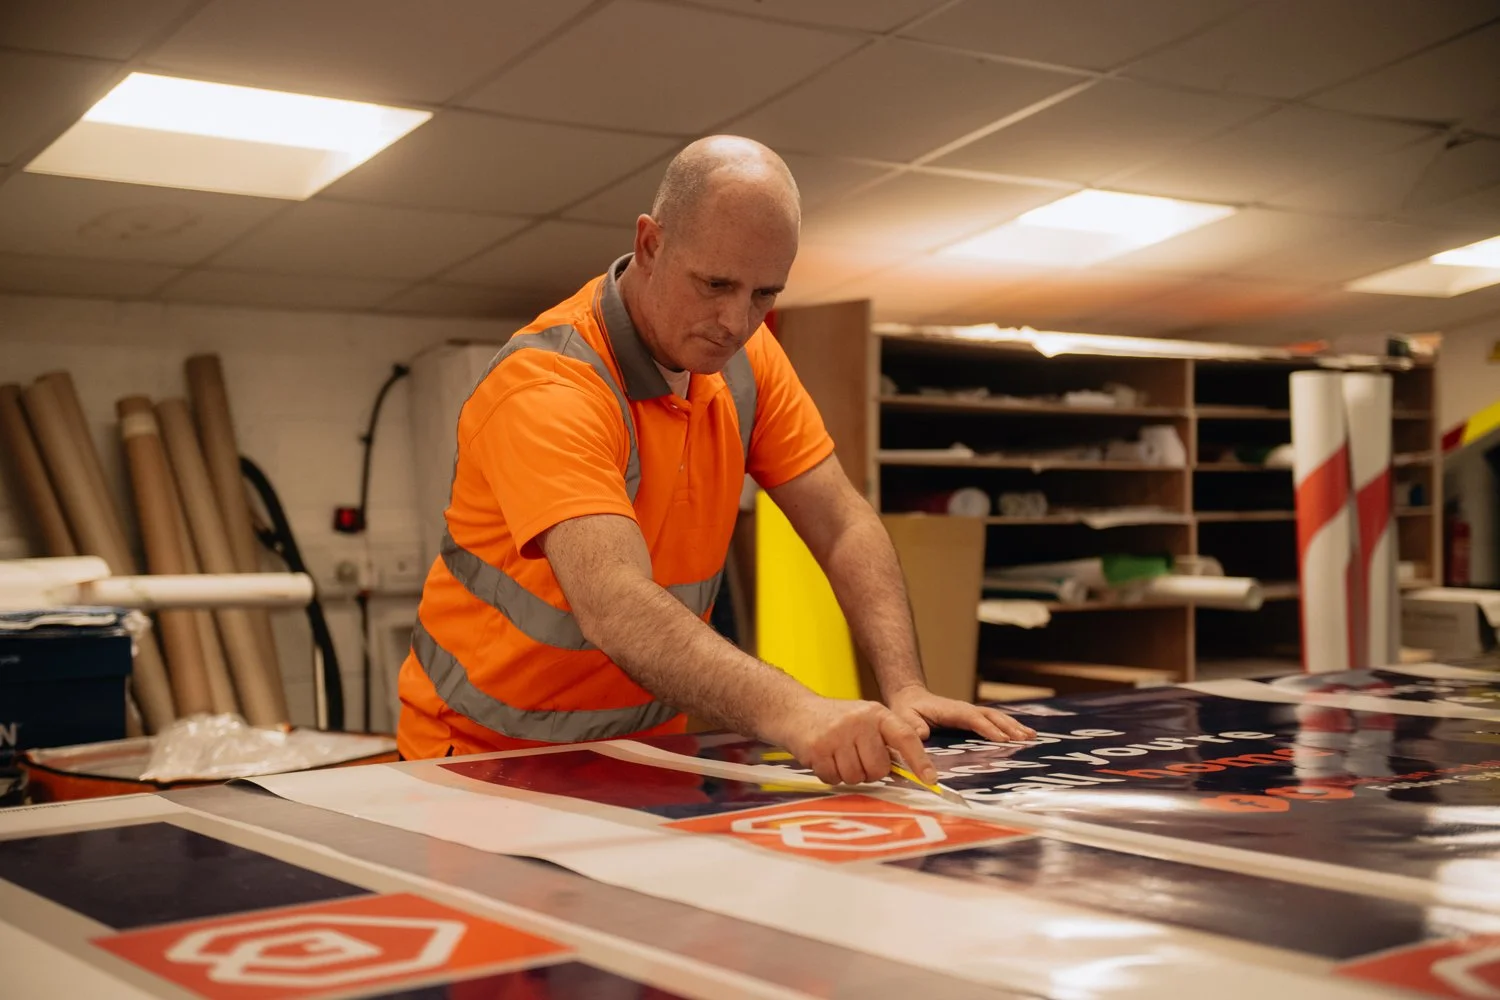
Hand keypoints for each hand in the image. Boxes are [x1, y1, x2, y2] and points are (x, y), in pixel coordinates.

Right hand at [769, 694, 935, 786]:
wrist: (795, 711)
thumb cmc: (836, 721)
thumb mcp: (865, 721)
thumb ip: (885, 742)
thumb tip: (909, 774)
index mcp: (877, 714)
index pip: (906, 738)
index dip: (920, 761)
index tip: (930, 780)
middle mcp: (859, 721)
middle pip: (878, 768)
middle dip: (869, 771)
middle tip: (856, 758)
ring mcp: (837, 734)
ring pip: (855, 777)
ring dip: (848, 774)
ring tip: (838, 756)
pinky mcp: (818, 749)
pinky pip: (834, 779)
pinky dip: (830, 775)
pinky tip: (825, 759)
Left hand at [887, 685, 1036, 742]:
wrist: (910, 699)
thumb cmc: (907, 711)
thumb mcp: (905, 717)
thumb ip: (913, 725)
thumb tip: (923, 734)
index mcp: (951, 710)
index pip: (972, 719)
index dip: (988, 729)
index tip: (1003, 739)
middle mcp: (965, 710)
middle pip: (991, 716)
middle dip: (1008, 727)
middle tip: (1025, 739)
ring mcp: (971, 713)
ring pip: (996, 717)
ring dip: (1014, 726)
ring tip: (1031, 737)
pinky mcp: (973, 719)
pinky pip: (994, 722)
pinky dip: (1010, 727)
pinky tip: (1024, 734)